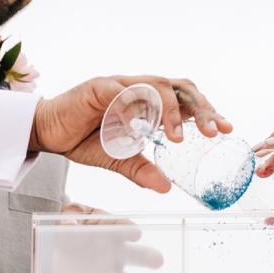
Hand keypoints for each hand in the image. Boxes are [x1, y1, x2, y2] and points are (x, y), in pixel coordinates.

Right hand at [29, 75, 230, 191]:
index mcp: (148, 101)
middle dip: (200, 108)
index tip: (226, 129)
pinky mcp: (98, 87)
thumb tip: (166, 188)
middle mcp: (138, 88)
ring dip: (170, 111)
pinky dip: (133, 109)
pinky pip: (121, 93)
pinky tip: (140, 129)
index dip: (206, 111)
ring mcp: (120, 84)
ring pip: (155, 86)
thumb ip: (141, 170)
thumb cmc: (83, 139)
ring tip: (178, 138)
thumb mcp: (117, 159)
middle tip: (213, 131)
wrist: (47, 132)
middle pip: (179, 87)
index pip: (185, 99)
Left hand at [57, 203, 164, 272]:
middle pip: (136, 256)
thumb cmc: (74, 234)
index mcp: (111, 233)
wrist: (63, 258)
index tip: (135, 234)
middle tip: (158, 260)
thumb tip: (70, 223)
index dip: (129, 231)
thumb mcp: (68, 224)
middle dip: (147, 257)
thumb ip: (69, 222)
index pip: (123, 229)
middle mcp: (117, 255)